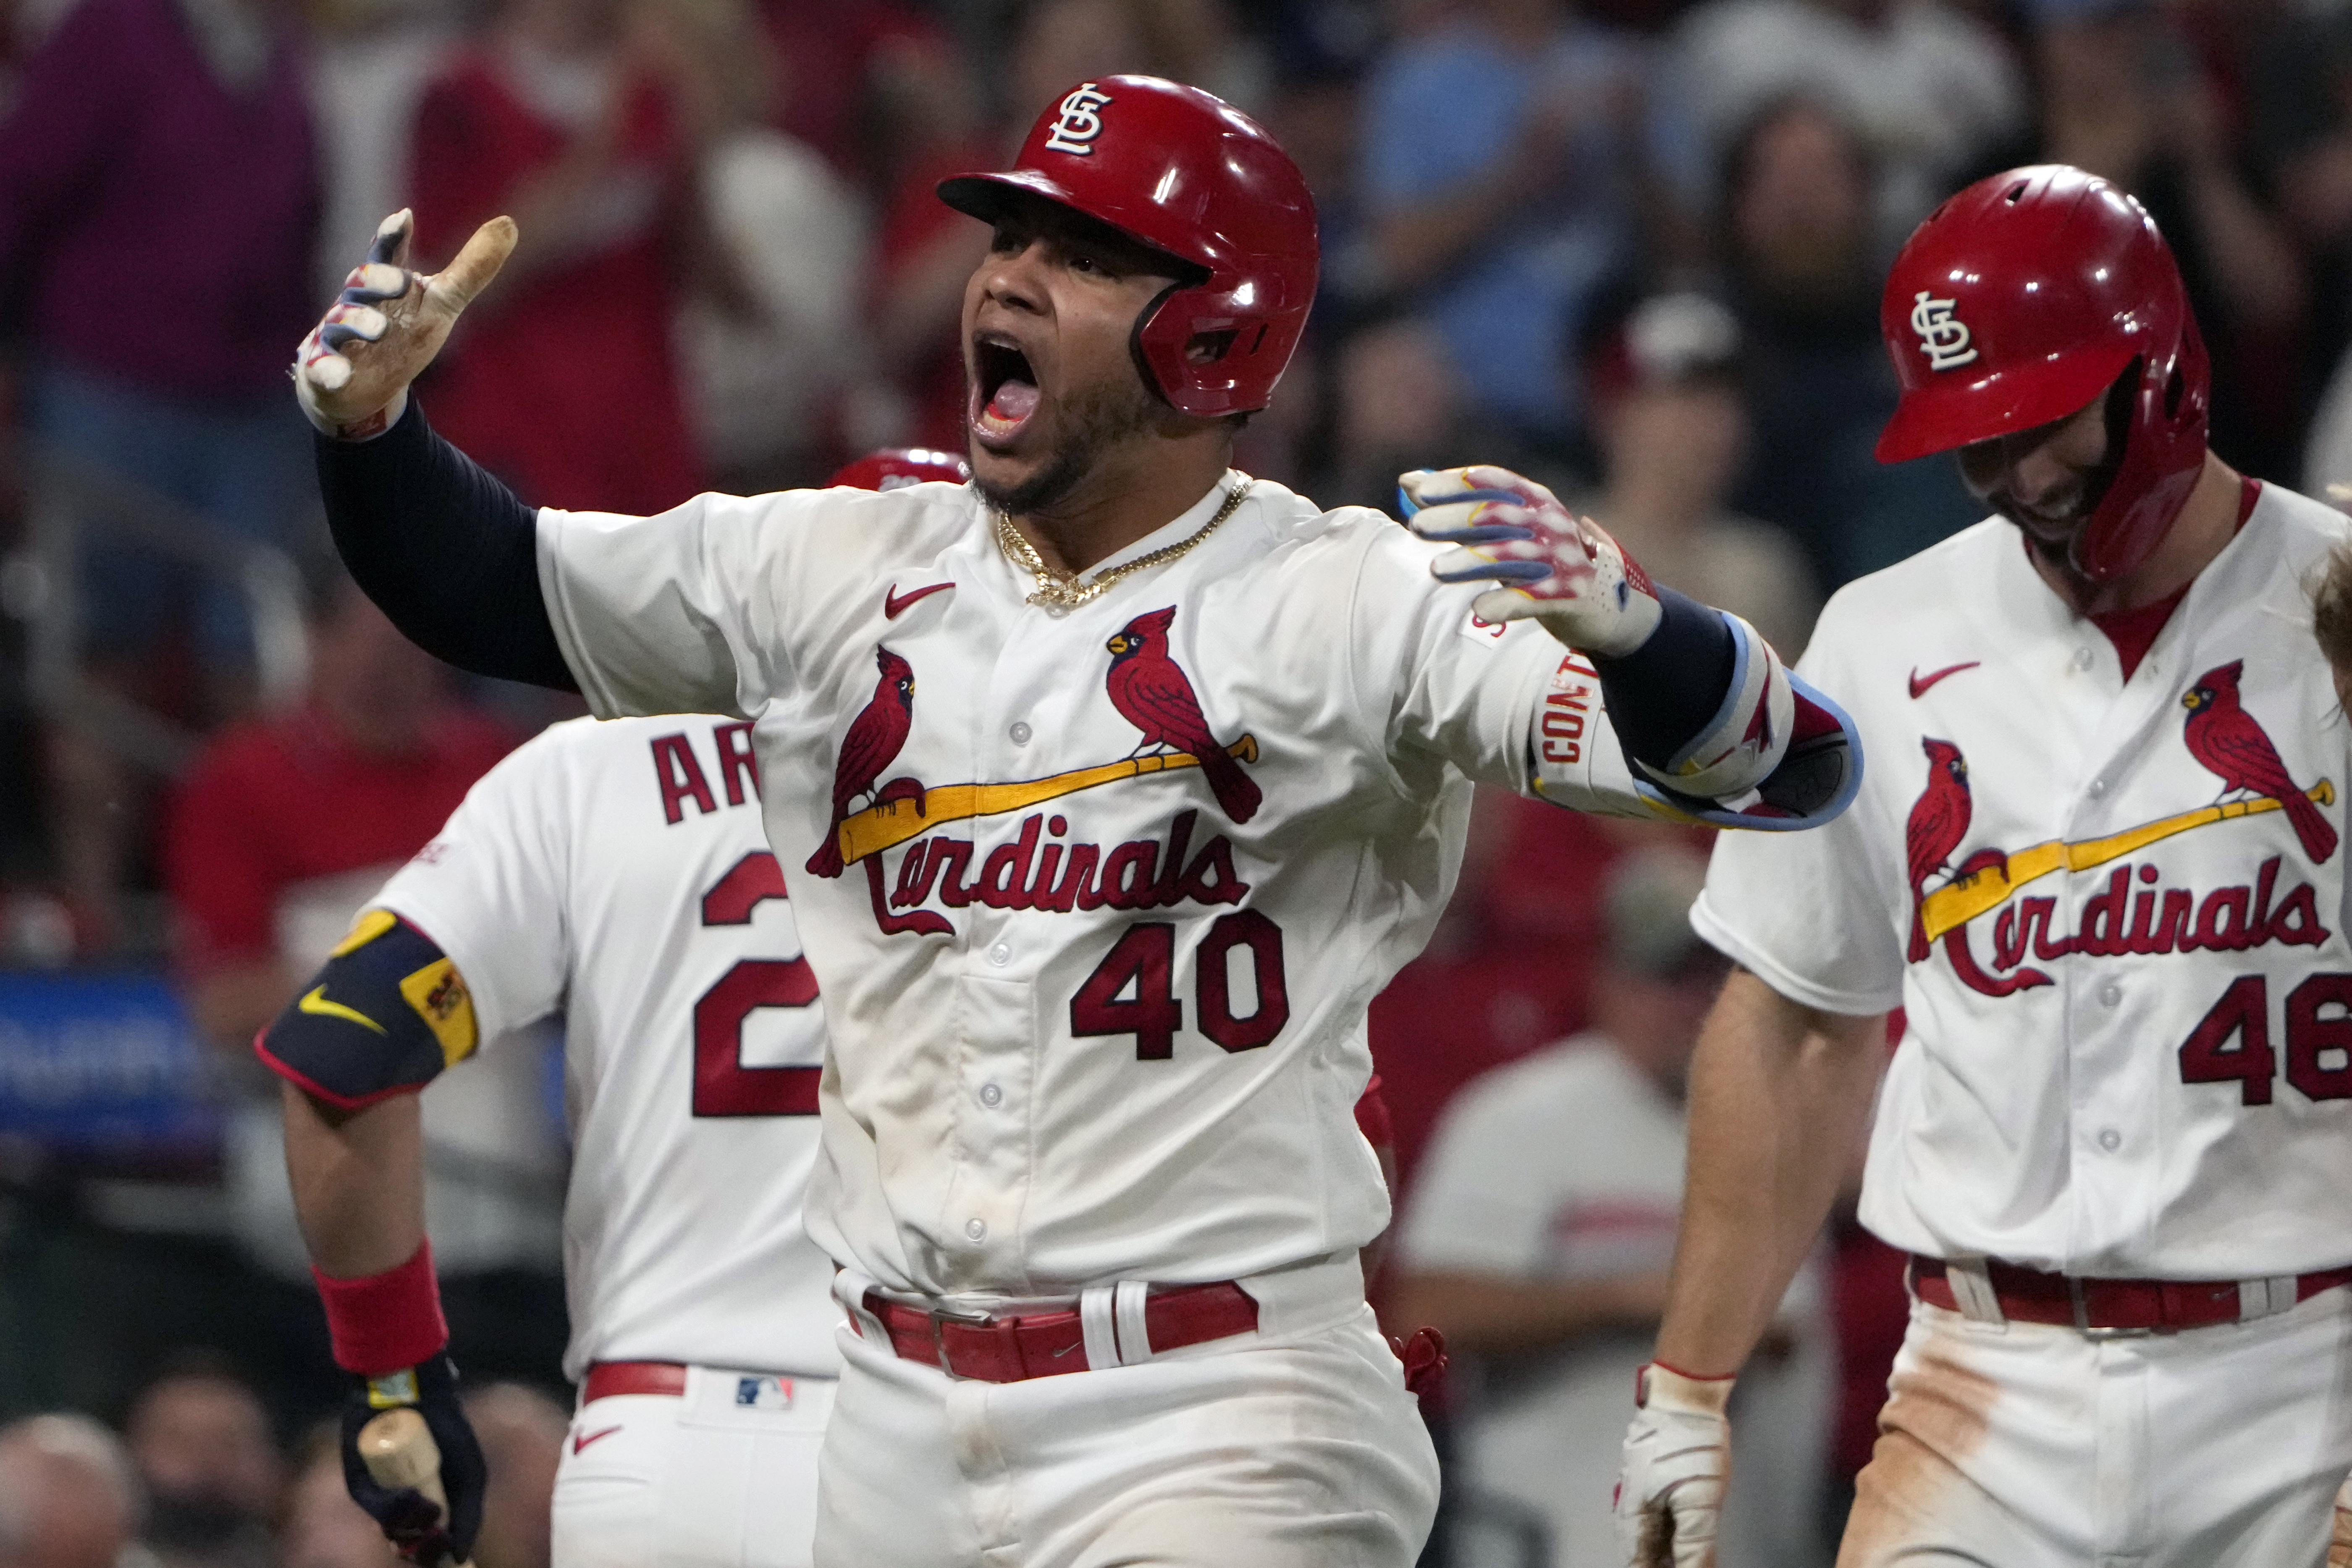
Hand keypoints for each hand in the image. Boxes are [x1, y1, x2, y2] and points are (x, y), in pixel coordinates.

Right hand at [296, 209, 516, 438]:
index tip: (404, 218)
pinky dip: (328, 370)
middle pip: (362, 283)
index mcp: (386, 284)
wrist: (361, 385)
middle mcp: (358, 303)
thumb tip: (509, 223)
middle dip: (377, 279)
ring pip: (341, 322)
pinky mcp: (326, 368)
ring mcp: (338, 335)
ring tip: (378, 329)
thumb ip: (470, 270)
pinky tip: (337, 375)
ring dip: (357, 322)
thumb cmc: (402, 332)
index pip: (389, 255)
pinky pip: (323, 366)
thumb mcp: (441, 303)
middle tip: (399, 282)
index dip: (394, 236)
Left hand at [339, 1355, 486, 1565]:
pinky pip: (375, 1509)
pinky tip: (414, 1497)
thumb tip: (459, 1559)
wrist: (417, 1392)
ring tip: (431, 1509)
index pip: (427, 1546)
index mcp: (428, 1505)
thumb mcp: (471, 1475)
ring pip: (391, 1532)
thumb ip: (470, 1517)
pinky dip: (396, 1509)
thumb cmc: (450, 1429)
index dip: (436, 1556)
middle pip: (406, 1547)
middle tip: (436, 1540)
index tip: (448, 1558)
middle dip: (423, 1550)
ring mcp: (379, 1495)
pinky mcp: (360, 1483)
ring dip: (412, 1529)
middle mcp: (400, 1504)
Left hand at [1399, 466, 1662, 657]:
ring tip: (1436, 569)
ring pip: (1513, 557)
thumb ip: (1461, 507)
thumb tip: (1407, 482)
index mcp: (1535, 500)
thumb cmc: (1542, 560)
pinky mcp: (1569, 596)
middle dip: (1456, 519)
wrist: (1604, 601)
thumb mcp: (1509, 528)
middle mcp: (1550, 524)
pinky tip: (1479, 610)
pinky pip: (1534, 599)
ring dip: (1473, 562)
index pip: (1494, 483)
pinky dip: (1507, 604)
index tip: (1418, 490)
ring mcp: (1562, 560)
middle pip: (1499, 516)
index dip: (1456, 483)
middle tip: (1417, 526)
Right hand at [1615, 1362, 1732, 1567]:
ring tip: (1695, 1560)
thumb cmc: (1689, 1448)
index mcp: (1634, 1520)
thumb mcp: (1698, 1502)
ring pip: (1653, 1543)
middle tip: (1696, 1564)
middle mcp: (1632, 1514)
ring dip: (1671, 1556)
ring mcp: (1641, 1499)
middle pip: (1646, 1558)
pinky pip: (1661, 1525)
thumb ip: (1695, 1546)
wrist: (1684, 1397)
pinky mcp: (1653, 1488)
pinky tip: (1690, 1544)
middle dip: (1666, 1564)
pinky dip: (1675, 1540)